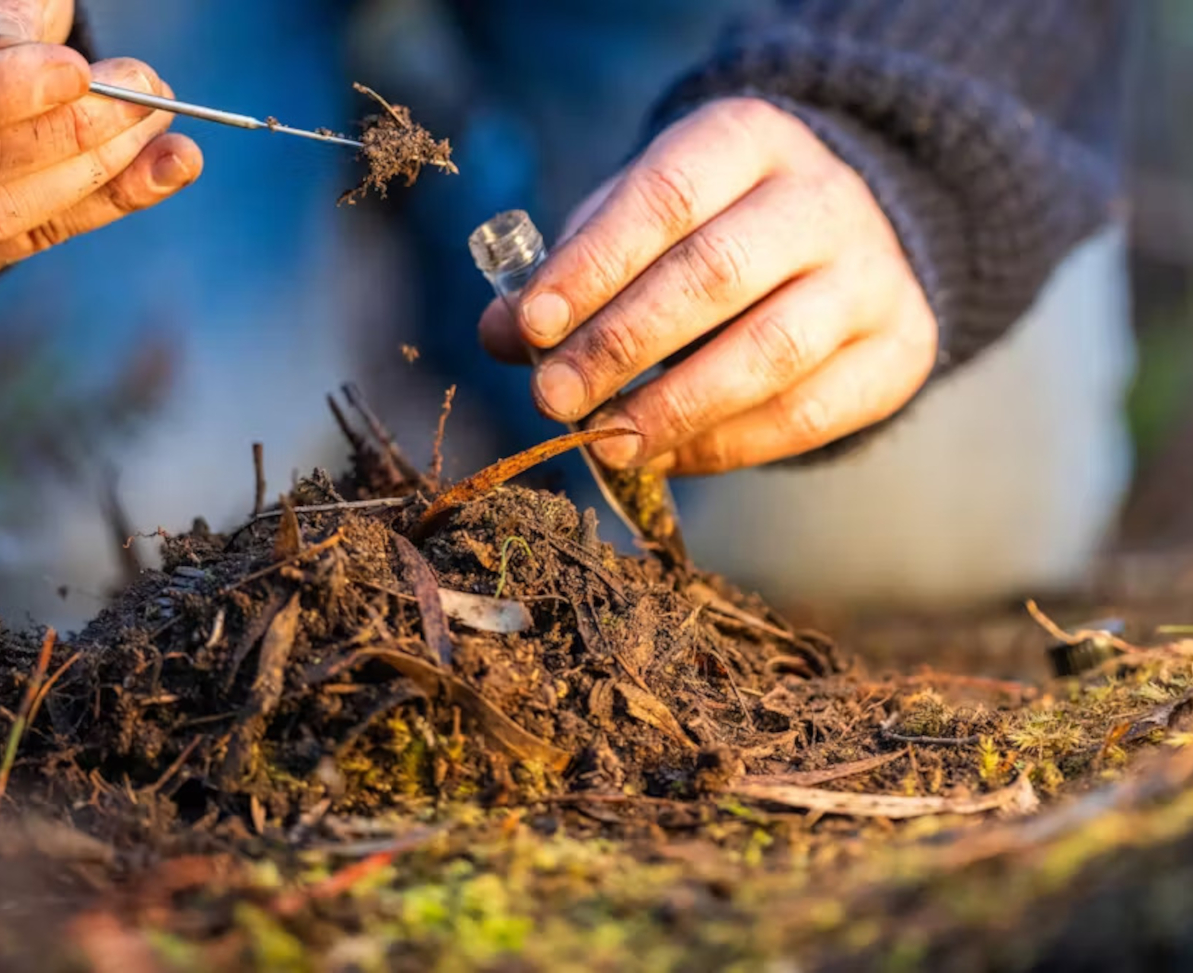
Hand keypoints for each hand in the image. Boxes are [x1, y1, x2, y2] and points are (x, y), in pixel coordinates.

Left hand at [478, 98, 937, 474]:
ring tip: (605, 443)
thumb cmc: (711, 229)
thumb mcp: (639, 220)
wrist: (848, 240)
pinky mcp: (900, 348)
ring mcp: (873, 275)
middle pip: (717, 273)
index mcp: (749, 140)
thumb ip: (572, 268)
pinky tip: (665, 456)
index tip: (532, 325)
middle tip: (553, 397)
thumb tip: (500, 334)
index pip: (666, 195)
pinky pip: (807, 414)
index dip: (594, 263)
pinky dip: (724, 445)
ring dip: (674, 408)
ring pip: (770, 351)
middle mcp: (824, 198)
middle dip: (621, 344)